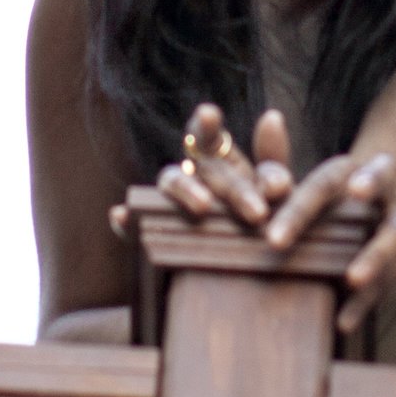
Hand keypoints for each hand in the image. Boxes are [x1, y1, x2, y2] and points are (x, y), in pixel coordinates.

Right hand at [135, 102, 292, 235]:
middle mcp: (192, 178)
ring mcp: (171, 207)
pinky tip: (120, 216)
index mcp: (219, 162)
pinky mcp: (155, 238)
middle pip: (203, 170)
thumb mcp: (274, 197)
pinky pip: (136, 227)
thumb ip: (274, 167)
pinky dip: (127, 221)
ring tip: (204, 207)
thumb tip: (272, 118)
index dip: (207, 124)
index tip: (210, 114)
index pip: (209, 136)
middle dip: (233, 189)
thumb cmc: (262, 228)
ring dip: (184, 191)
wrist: (243, 282)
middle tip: (258, 212)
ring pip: (169, 185)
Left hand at [269, 148, 395, 324]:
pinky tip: (343, 322)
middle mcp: (381, 190)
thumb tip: (269, 119)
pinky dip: (369, 301)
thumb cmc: (319, 199)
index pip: (325, 182)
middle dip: (363, 235)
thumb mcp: (293, 179)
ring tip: (353, 283)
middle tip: (345, 264)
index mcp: (347, 170)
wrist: (371, 205)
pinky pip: (395, 276)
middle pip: (379, 197)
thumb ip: (275, 157)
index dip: (304, 207)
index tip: (277, 238)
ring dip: (377, 261)